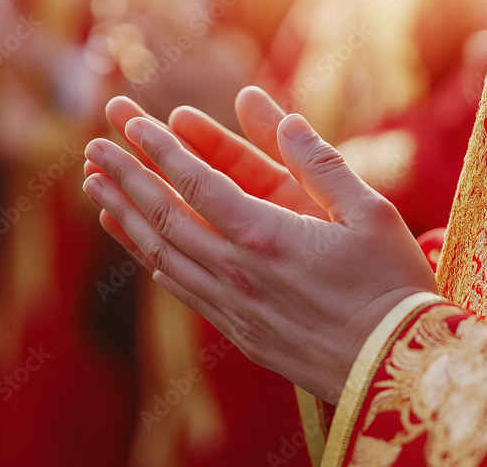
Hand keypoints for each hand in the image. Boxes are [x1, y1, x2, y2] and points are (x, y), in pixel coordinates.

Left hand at [83, 90, 436, 402]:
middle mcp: (238, 272)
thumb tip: (285, 118)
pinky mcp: (240, 331)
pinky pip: (183, 289)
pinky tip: (137, 244)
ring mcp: (234, 306)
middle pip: (165, 216)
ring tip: (95, 189)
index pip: (196, 183)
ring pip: (164, 254)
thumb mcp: (370, 212)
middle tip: (91, 147)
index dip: (160, 149)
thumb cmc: (391, 287)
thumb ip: (321, 163)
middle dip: (126, 177)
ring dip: (126, 217)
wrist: (395, 370)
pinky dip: (152, 260)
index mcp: (267, 237)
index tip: (131, 122)